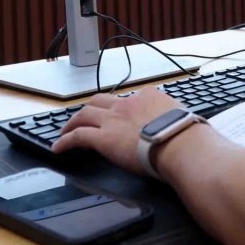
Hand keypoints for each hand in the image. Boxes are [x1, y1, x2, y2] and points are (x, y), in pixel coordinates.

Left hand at [50, 87, 184, 175]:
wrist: (178, 143)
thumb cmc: (186, 134)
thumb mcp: (181, 117)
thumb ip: (173, 119)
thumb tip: (180, 128)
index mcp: (148, 96)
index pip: (128, 99)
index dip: (119, 108)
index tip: (118, 116)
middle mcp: (127, 103)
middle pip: (100, 101)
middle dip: (90, 108)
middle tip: (84, 117)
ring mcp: (113, 119)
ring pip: (84, 114)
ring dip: (72, 122)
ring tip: (65, 130)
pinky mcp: (103, 137)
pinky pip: (77, 136)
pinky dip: (65, 140)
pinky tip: (58, 147)